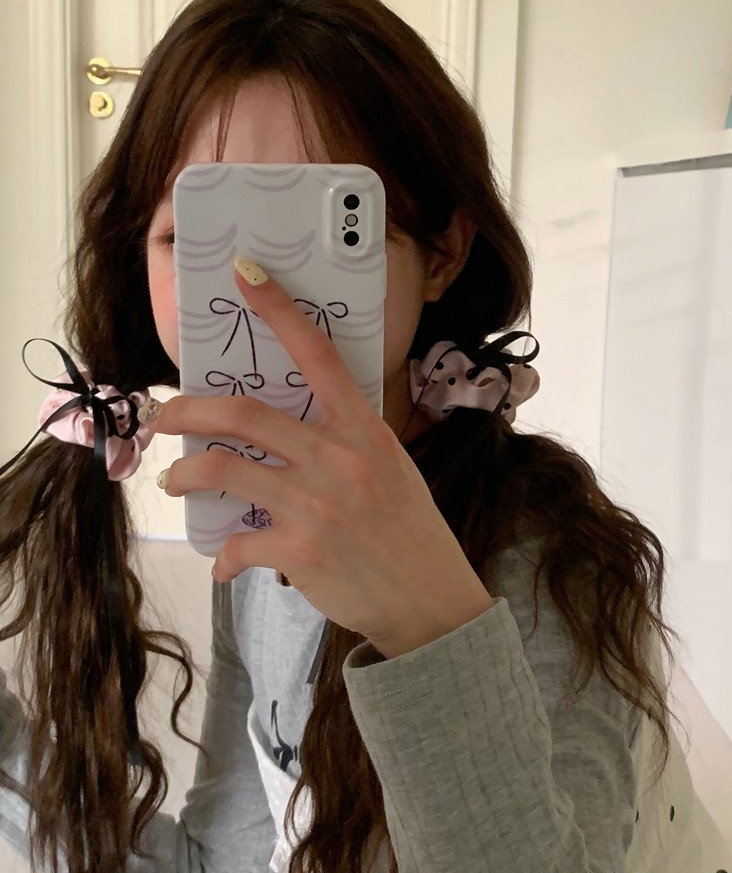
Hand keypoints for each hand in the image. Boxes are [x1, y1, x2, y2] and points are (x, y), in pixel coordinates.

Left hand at [149, 260, 494, 657]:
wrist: (428, 598)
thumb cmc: (407, 529)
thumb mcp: (389, 467)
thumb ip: (342, 442)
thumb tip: (284, 435)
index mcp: (363, 429)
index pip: (318, 355)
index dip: (279, 310)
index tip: (246, 273)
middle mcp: (338, 458)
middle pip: (243, 414)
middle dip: (187, 410)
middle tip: (163, 416)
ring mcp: (316, 504)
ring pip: (224, 470)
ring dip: (185, 475)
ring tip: (175, 480)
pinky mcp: (298, 550)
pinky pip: (237, 544)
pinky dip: (223, 555)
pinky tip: (225, 561)